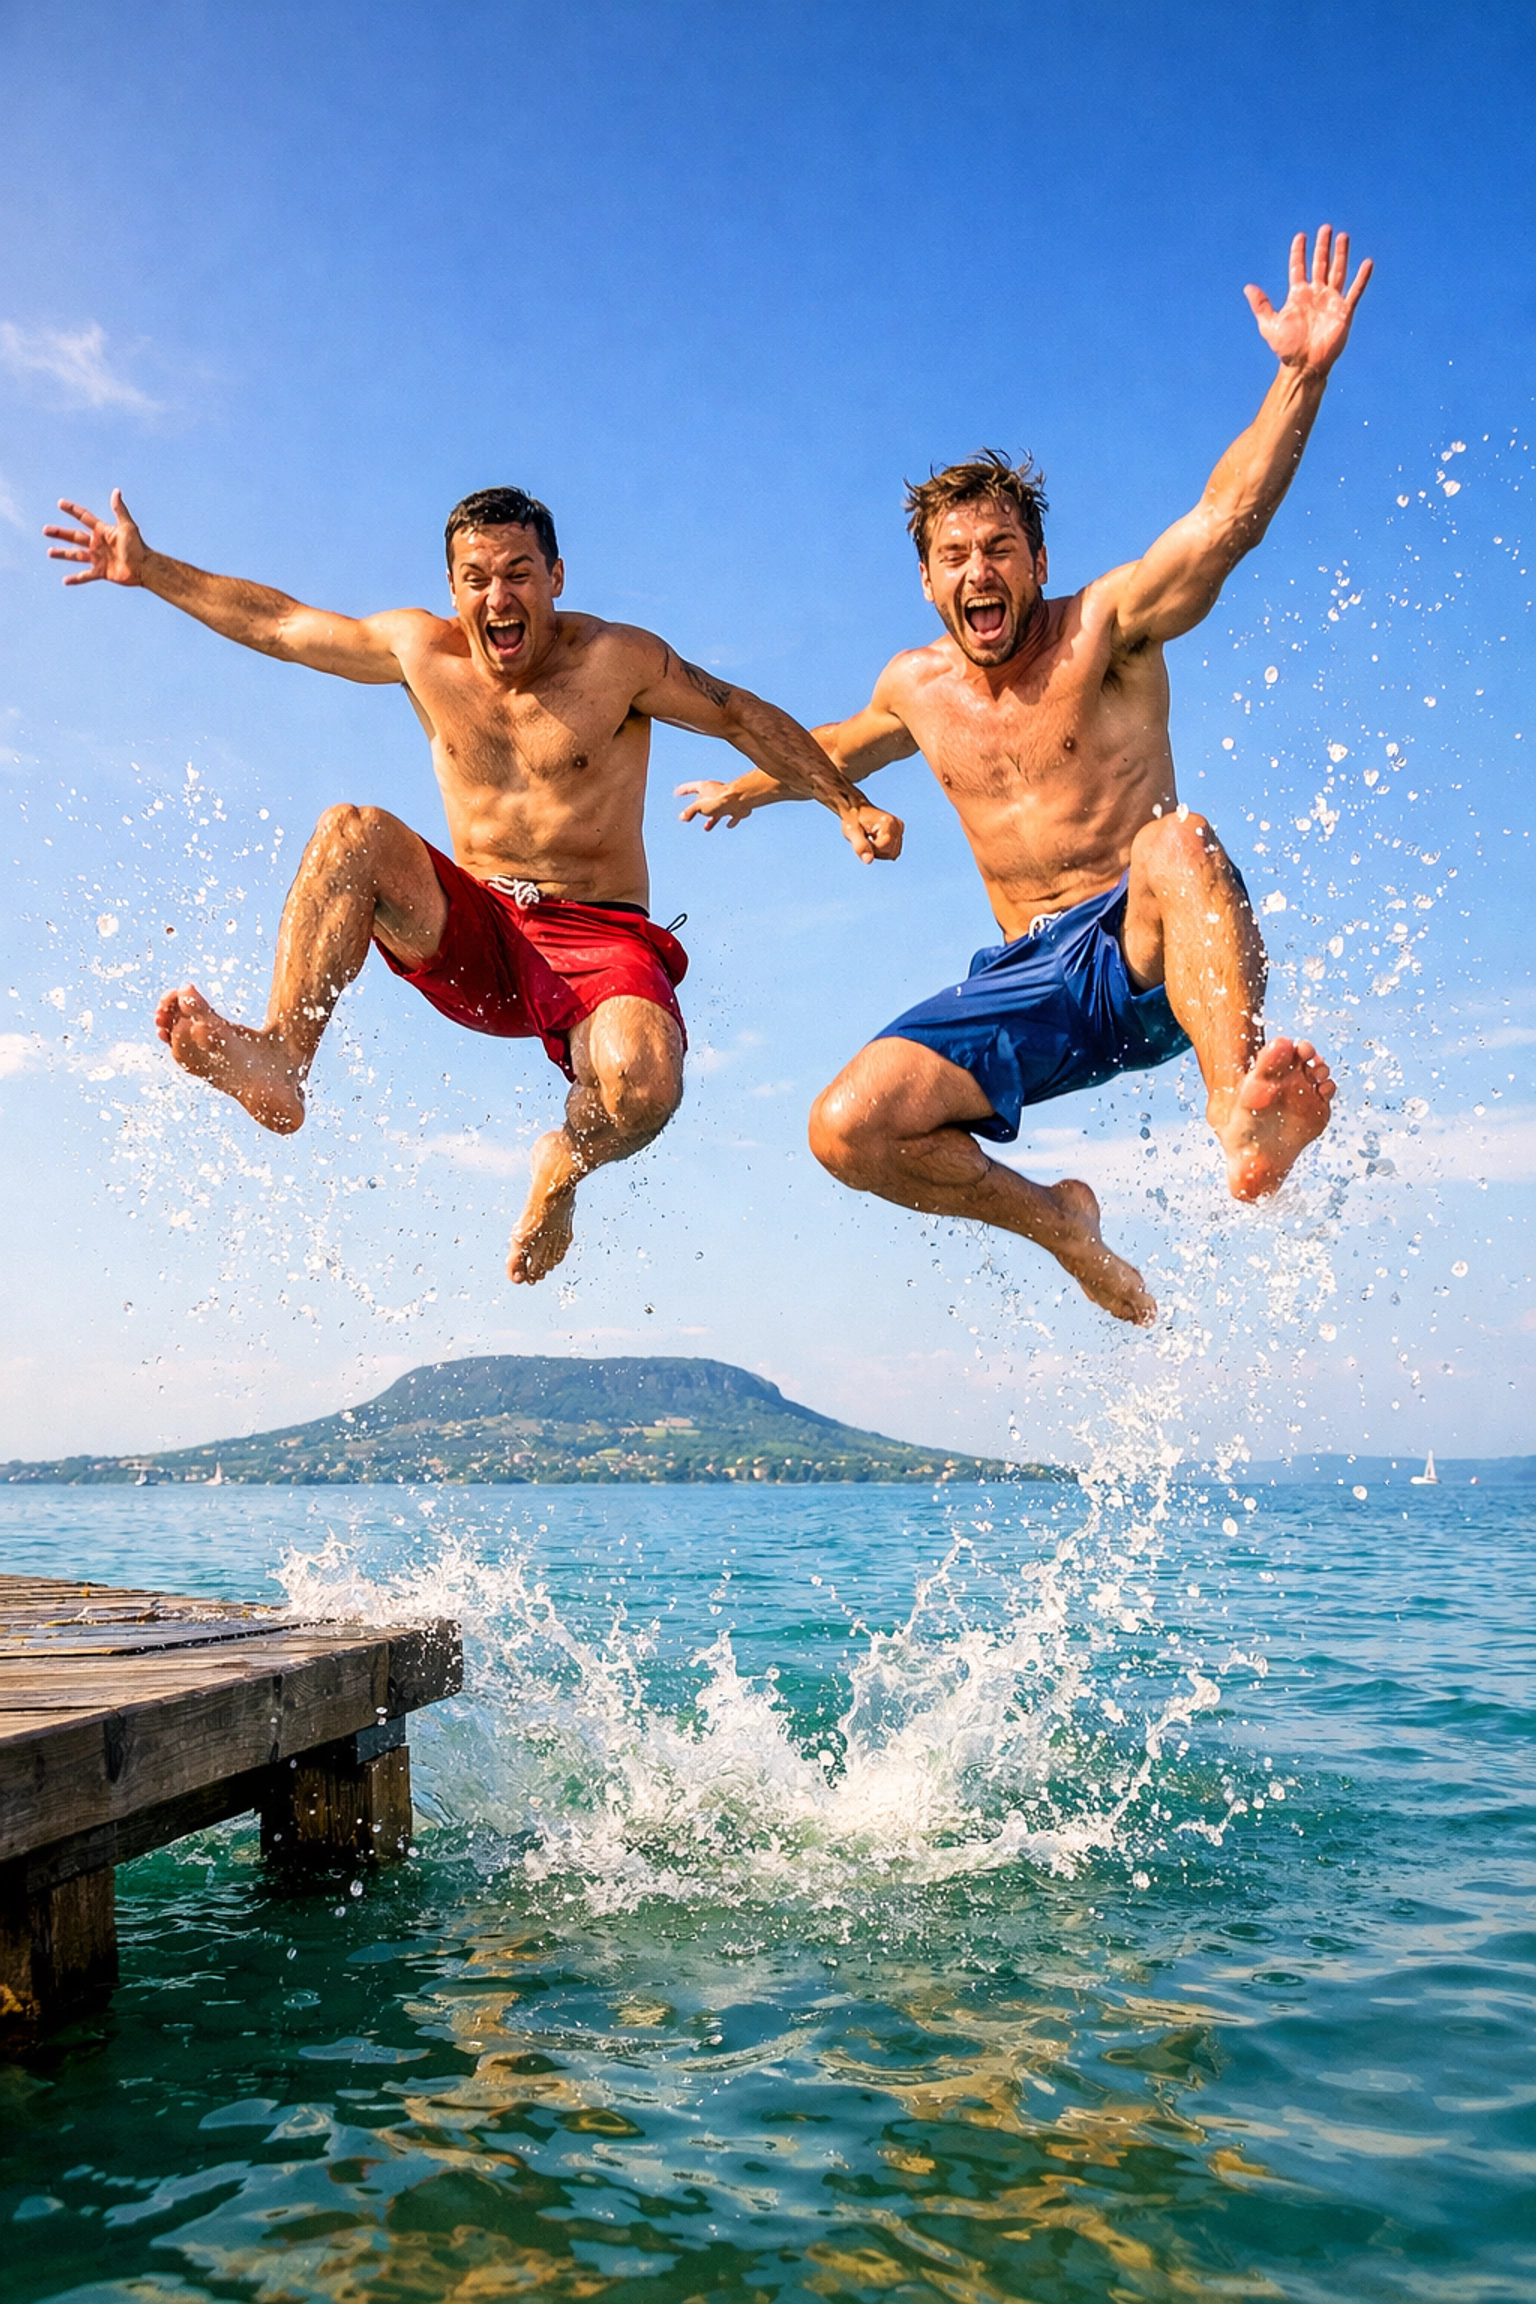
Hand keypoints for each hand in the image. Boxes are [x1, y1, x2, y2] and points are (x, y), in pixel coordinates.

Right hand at [44, 488, 146, 585]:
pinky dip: (76, 579)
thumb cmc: (138, 546)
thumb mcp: (127, 526)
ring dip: (63, 554)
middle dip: (60, 533)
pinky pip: (86, 576)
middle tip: (45, 530)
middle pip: (74, 536)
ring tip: (50, 552)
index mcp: (102, 531)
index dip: (73, 510)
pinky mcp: (101, 572)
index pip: (84, 518)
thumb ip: (119, 510)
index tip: (60, 503)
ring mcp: (98, 558)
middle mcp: (98, 544)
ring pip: (76, 555)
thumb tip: (116, 491)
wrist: (144, 567)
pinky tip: (65, 581)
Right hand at [676, 779, 752, 828]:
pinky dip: (731, 821)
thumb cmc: (719, 800)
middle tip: (691, 816)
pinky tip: (729, 825)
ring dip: (712, 820)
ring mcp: (726, 801)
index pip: (690, 788)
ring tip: (706, 828)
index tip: (677, 792)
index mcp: (705, 788)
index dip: (683, 790)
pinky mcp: (737, 808)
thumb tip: (682, 817)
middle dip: (698, 810)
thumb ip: (690, 811)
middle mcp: (715, 793)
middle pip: (704, 802)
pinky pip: (732, 816)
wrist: (741, 800)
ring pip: (717, 811)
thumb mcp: (699, 806)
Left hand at [841, 802, 903, 863]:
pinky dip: (884, 849)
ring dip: (880, 851)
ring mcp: (900, 828)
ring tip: (871, 838)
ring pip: (893, 853)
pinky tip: (876, 839)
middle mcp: (897, 824)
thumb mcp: (851, 833)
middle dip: (876, 850)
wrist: (856, 809)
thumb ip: (860, 847)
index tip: (864, 837)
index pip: (884, 848)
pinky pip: (894, 850)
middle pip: (890, 852)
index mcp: (888, 823)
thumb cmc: (852, 820)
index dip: (872, 848)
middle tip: (867, 837)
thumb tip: (868, 861)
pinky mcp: (900, 831)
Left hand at [1244, 226, 1371, 377]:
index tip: (1301, 236)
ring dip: (1340, 254)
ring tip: (1343, 236)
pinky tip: (1367, 263)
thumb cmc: (1286, 348)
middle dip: (1322, 246)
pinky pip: (1355, 291)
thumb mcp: (1269, 325)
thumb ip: (1261, 305)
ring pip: (1338, 271)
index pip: (1298, 267)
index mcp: (1298, 295)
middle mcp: (1316, 294)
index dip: (1299, 252)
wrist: (1304, 365)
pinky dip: (1361, 278)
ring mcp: (1331, 301)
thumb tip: (1248, 287)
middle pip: (1320, 264)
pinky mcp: (1344, 311)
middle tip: (1325, 228)